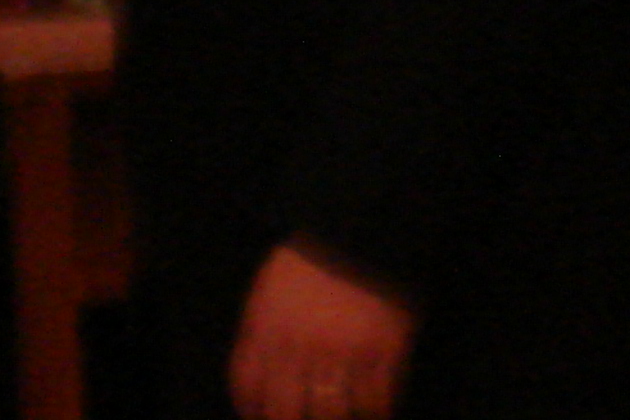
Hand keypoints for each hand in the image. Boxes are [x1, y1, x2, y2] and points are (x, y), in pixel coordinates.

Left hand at [228, 243, 411, 419]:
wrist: (361, 227)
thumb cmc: (311, 258)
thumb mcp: (269, 287)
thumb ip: (261, 331)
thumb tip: (261, 379)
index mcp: (267, 325)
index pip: (247, 384)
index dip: (251, 409)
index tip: (260, 416)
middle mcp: (300, 345)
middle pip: (286, 412)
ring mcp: (342, 350)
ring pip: (332, 413)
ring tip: (340, 417)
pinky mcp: (382, 351)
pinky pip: (376, 399)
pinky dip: (375, 411)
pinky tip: (373, 410)